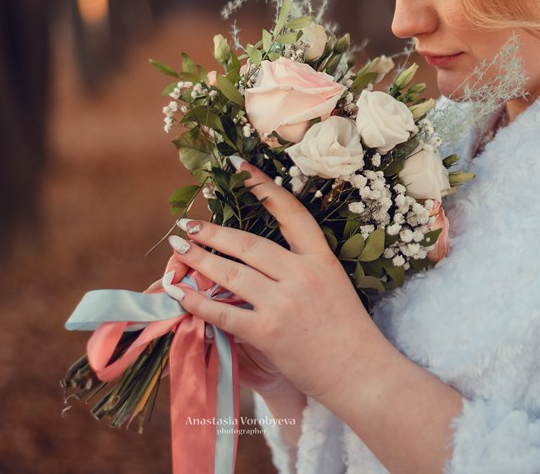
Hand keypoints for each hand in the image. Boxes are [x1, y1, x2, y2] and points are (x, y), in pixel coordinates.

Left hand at [166, 159, 387, 401]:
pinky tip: (179, 294)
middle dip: (213, 232)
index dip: (262, 187)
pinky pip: (223, 312)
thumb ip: (300, 272)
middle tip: (188, 225)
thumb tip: (258, 259)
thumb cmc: (348, 333)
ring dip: (198, 260)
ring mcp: (285, 302)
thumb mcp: (332, 288)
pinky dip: (197, 302)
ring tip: (178, 252)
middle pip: (248, 243)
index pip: (290, 212)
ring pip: (231, 273)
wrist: (361, 372)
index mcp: (321, 259)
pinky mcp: (269, 331)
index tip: (237, 167)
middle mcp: (303, 274)